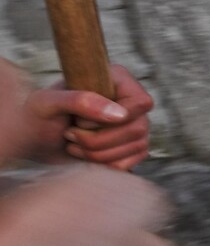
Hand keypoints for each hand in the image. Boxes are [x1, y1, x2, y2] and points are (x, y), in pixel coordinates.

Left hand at [4, 62, 153, 170]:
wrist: (33, 140)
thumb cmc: (36, 115)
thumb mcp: (48, 102)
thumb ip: (80, 100)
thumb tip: (120, 114)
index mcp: (117, 81)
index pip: (141, 102)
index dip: (116, 117)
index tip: (82, 121)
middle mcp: (130, 102)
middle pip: (137, 128)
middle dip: (99, 140)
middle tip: (70, 134)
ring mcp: (134, 125)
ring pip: (136, 146)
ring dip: (98, 153)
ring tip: (73, 143)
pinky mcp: (130, 148)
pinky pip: (132, 161)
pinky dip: (105, 164)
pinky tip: (85, 156)